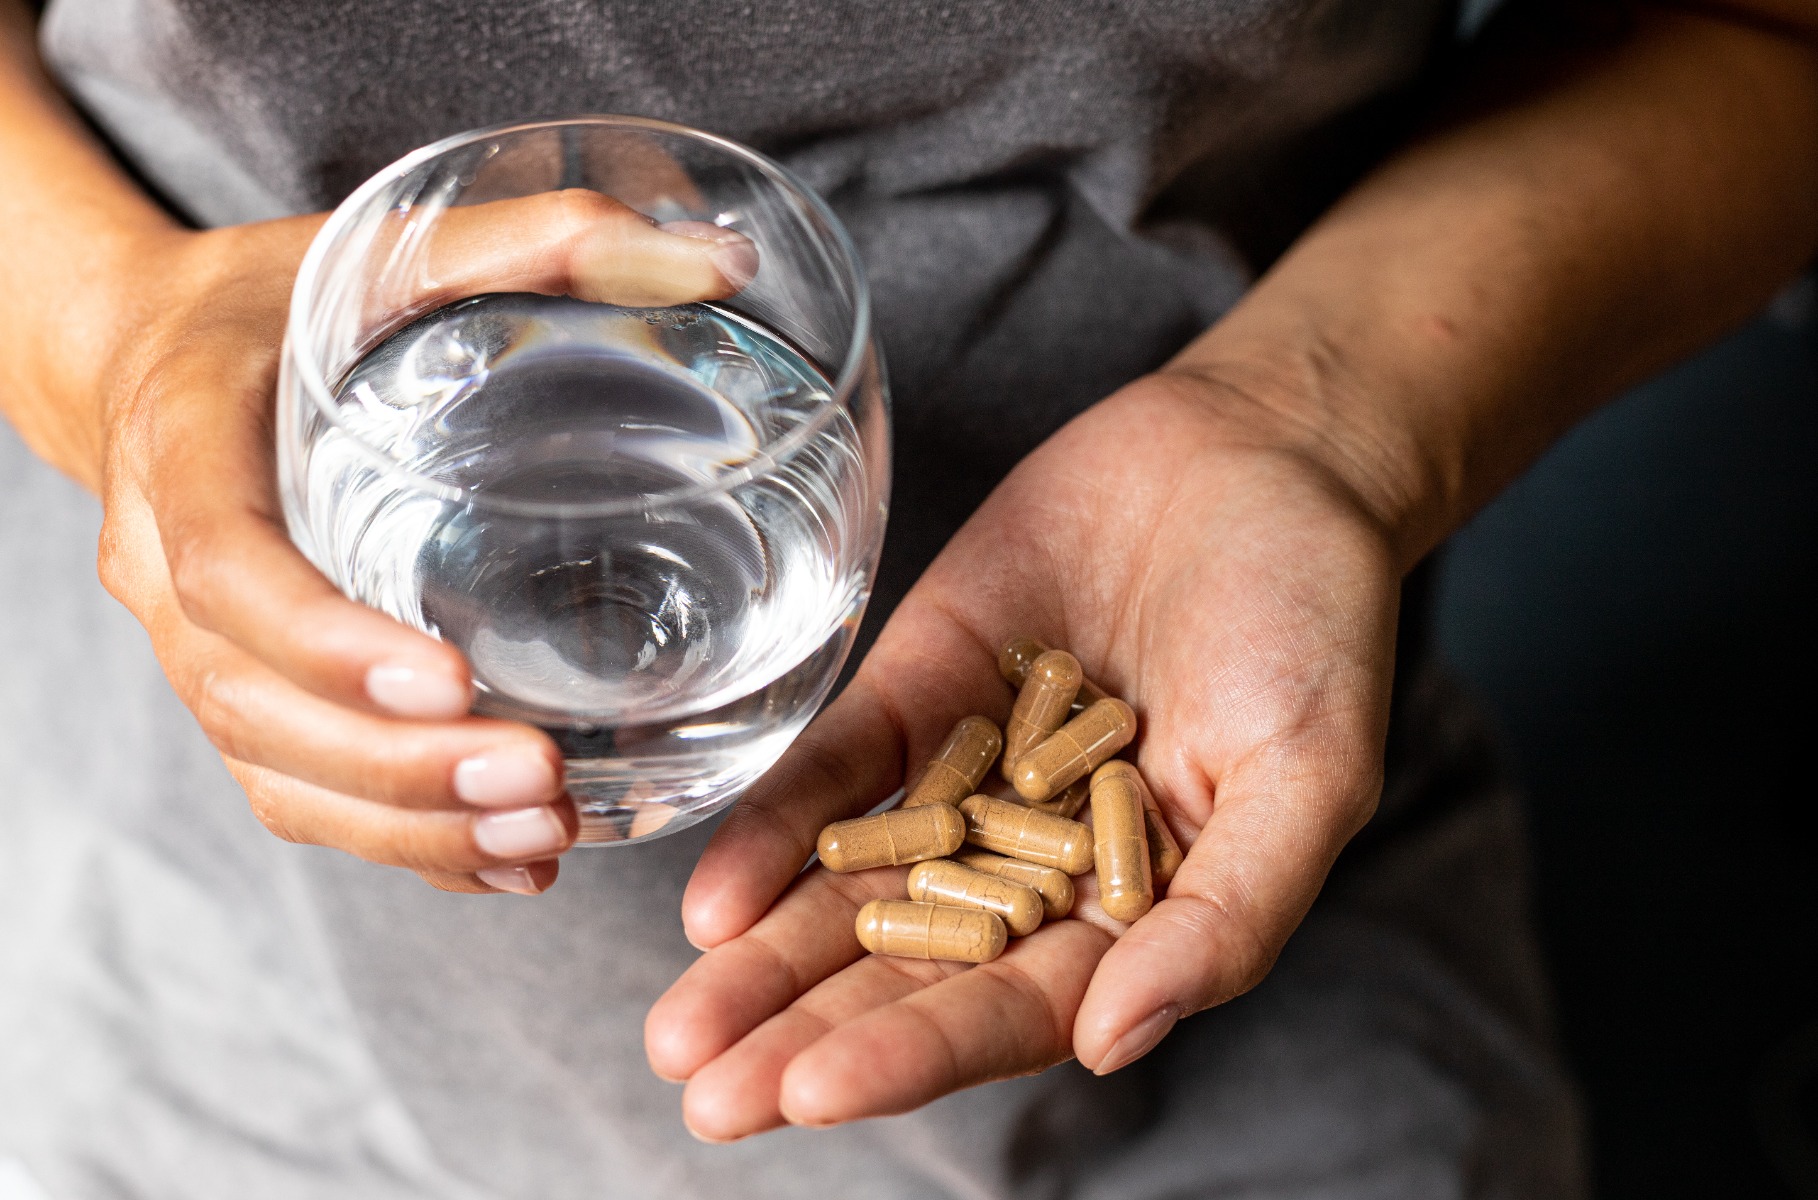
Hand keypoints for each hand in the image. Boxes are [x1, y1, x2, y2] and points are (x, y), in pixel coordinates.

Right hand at [33, 192, 753, 892]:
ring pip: (276, 773)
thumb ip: (539, 240)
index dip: (326, 641)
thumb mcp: (387, 244)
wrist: (151, 357)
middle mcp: (167, 572)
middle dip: (395, 767)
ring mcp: (197, 649)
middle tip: (535, 782)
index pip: (232, 572)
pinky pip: (301, 793)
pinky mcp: (245, 694)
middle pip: (255, 706)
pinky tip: (507, 862)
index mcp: (183, 450)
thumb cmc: (275, 300)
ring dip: (405, 826)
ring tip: (538, 839)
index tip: (450, 678)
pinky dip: (401, 844)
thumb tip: (722, 260)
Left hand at [644, 370, 1402, 1136]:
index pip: (1011, 1008)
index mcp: (1131, 913)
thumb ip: (1227, 917)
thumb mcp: (1309, 776)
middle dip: (806, 1032)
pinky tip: (712, 899)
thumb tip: (1112, 1043)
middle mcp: (1033, 864)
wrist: (1256, 455)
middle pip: (909, 968)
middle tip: (710, 1095)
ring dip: (767, 960)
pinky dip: (776, 830)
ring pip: (854, 886)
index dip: (917, 1051)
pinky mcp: (917, 691)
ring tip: (681, 1032)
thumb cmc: (1315, 624)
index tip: (813, 1091)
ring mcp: (965, 778)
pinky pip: (837, 770)